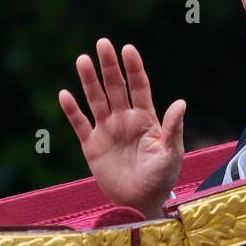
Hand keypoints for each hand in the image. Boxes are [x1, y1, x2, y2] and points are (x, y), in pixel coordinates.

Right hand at [58, 39, 185, 219]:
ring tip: (82, 59)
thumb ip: (173, 127)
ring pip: (96, 100)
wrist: (143, 202)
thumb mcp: (172, 152)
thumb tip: (180, 101)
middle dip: (109, 66)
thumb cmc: (162, 177)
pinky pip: (80, 124)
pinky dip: (72, 110)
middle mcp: (125, 119)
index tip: (128, 48)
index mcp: (146, 118)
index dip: (134, 68)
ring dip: (89, 81)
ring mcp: (107, 130)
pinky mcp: (92, 146)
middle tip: (102, 43)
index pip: (139, 87)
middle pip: (116, 87)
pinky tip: (64, 94)